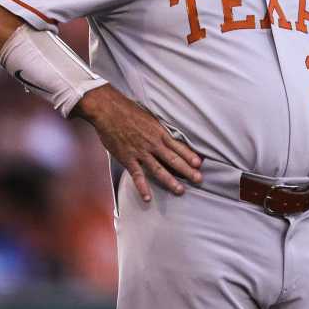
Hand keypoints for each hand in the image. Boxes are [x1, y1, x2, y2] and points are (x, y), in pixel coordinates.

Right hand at [73, 85, 202, 201]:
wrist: (109, 110)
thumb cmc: (129, 111)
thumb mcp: (150, 118)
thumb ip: (159, 129)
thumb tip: (168, 136)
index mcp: (160, 133)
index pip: (178, 147)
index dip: (190, 156)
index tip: (199, 164)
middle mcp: (153, 144)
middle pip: (174, 160)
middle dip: (187, 170)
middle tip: (199, 179)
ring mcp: (141, 152)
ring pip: (159, 169)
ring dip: (170, 181)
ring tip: (180, 191)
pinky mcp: (127, 158)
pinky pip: (137, 175)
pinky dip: (142, 187)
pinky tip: (148, 198)